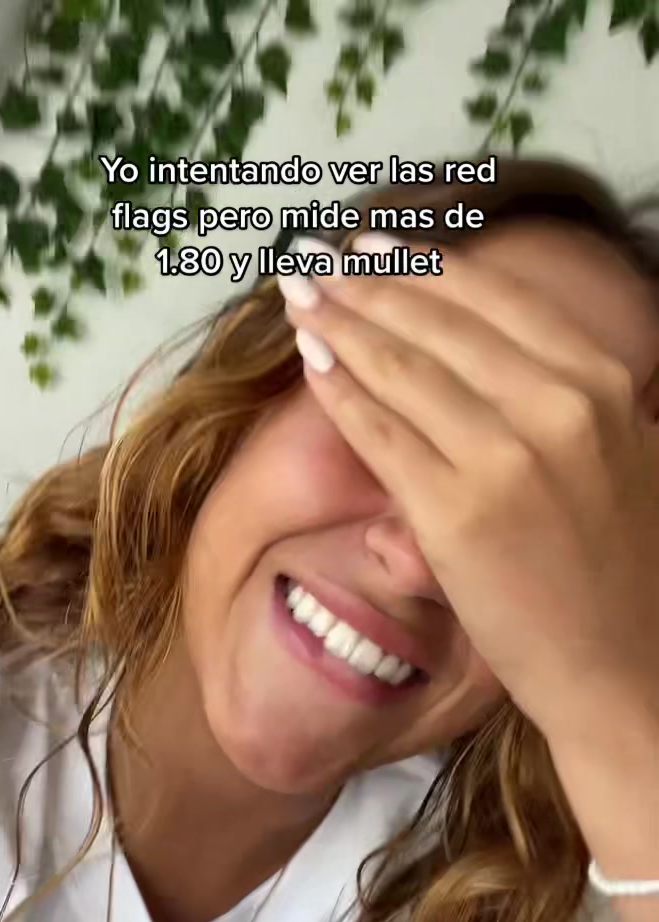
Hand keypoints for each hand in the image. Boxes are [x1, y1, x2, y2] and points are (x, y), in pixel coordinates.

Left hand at [282, 234, 658, 740]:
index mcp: (601, 383)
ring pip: (401, 370)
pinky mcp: (455, 515)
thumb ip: (573, 399)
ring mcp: (503, 459)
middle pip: (437, 323)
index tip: (375, 247)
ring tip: (300, 295)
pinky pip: (381, 435)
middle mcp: (556, 406)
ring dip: (340, 324)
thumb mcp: (628, 453)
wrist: (627, 669)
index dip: (423, 266)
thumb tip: (503, 356)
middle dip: (363, 283)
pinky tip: (310, 364)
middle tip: (314, 259)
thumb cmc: (625, 569)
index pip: (495, 299)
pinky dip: (339, 392)